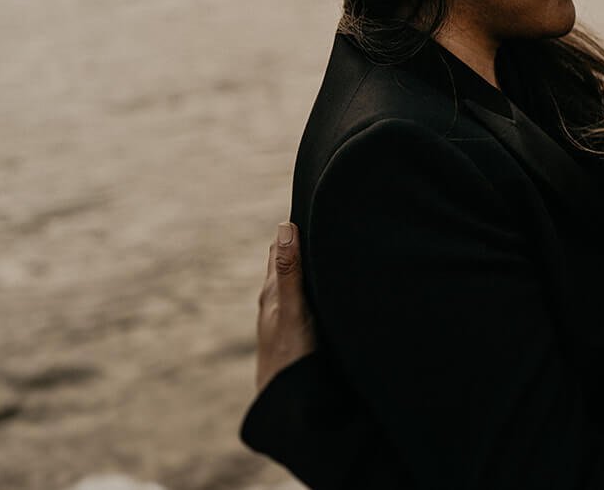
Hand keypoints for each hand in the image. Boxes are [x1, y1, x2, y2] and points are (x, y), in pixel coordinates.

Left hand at [256, 222, 316, 391]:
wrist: (285, 401)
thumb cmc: (289, 355)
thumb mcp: (293, 310)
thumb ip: (290, 271)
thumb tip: (285, 226)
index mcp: (273, 290)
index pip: (281, 246)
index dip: (294, 226)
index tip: (313, 203)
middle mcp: (277, 299)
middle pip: (288, 260)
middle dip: (302, 239)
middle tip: (327, 216)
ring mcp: (287, 315)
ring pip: (297, 279)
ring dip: (309, 261)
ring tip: (330, 243)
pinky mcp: (299, 329)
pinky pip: (306, 296)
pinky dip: (315, 283)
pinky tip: (328, 284)